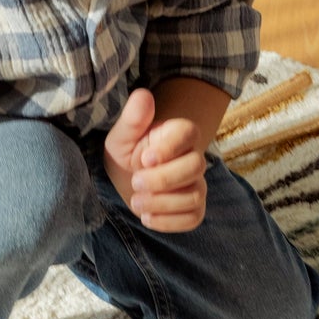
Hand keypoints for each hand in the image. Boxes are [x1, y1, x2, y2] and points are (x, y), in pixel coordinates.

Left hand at [104, 86, 207, 232]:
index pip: (188, 133)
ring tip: (136, 202)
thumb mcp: (121, 137)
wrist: (124, 182)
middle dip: (163, 179)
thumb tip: (143, 95)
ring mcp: (196, 184)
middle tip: (135, 182)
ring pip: (194, 196)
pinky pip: (193, 218)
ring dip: (162, 202)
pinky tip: (147, 217)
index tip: (144, 159)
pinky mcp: (194, 208)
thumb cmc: (125, 154)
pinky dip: (168, 222)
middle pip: (195, 167)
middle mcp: (193, 157)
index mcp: (178, 134)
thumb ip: (132, 119)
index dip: (169, 148)